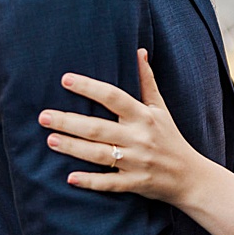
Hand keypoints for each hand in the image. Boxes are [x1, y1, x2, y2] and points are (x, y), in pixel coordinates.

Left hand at [40, 49, 205, 207]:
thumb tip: (139, 51)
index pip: (113, 97)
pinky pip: (109, 183)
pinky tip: (70, 178)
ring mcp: (136, 162)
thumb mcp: (161, 108)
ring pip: (98, 154)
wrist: (190, 176)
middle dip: (69, 122)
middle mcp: (138, 137)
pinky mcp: (135, 183)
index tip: (65, 79)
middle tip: (43, 116)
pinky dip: (90, 181)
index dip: (89, 88)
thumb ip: (147, 81)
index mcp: (143, 116)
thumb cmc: (170, 138)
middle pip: (98, 128)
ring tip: (50, 140)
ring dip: (73, 147)